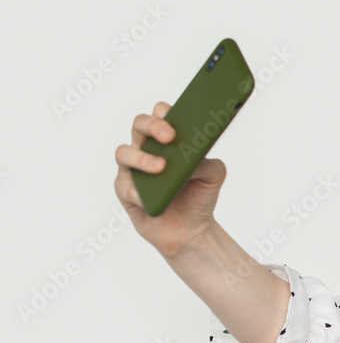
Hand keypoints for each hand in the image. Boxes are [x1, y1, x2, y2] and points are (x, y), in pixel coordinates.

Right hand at [114, 102, 227, 257]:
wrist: (191, 231)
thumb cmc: (198, 197)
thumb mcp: (214, 177)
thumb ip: (209, 164)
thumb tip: (192, 160)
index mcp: (168, 141)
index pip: (161, 114)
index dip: (165, 111)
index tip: (176, 115)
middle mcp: (147, 149)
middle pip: (139, 125)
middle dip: (152, 125)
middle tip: (169, 137)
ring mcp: (133, 169)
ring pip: (124, 152)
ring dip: (142, 158)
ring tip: (161, 168)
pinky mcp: (125, 192)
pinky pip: (125, 187)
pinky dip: (139, 193)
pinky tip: (150, 198)